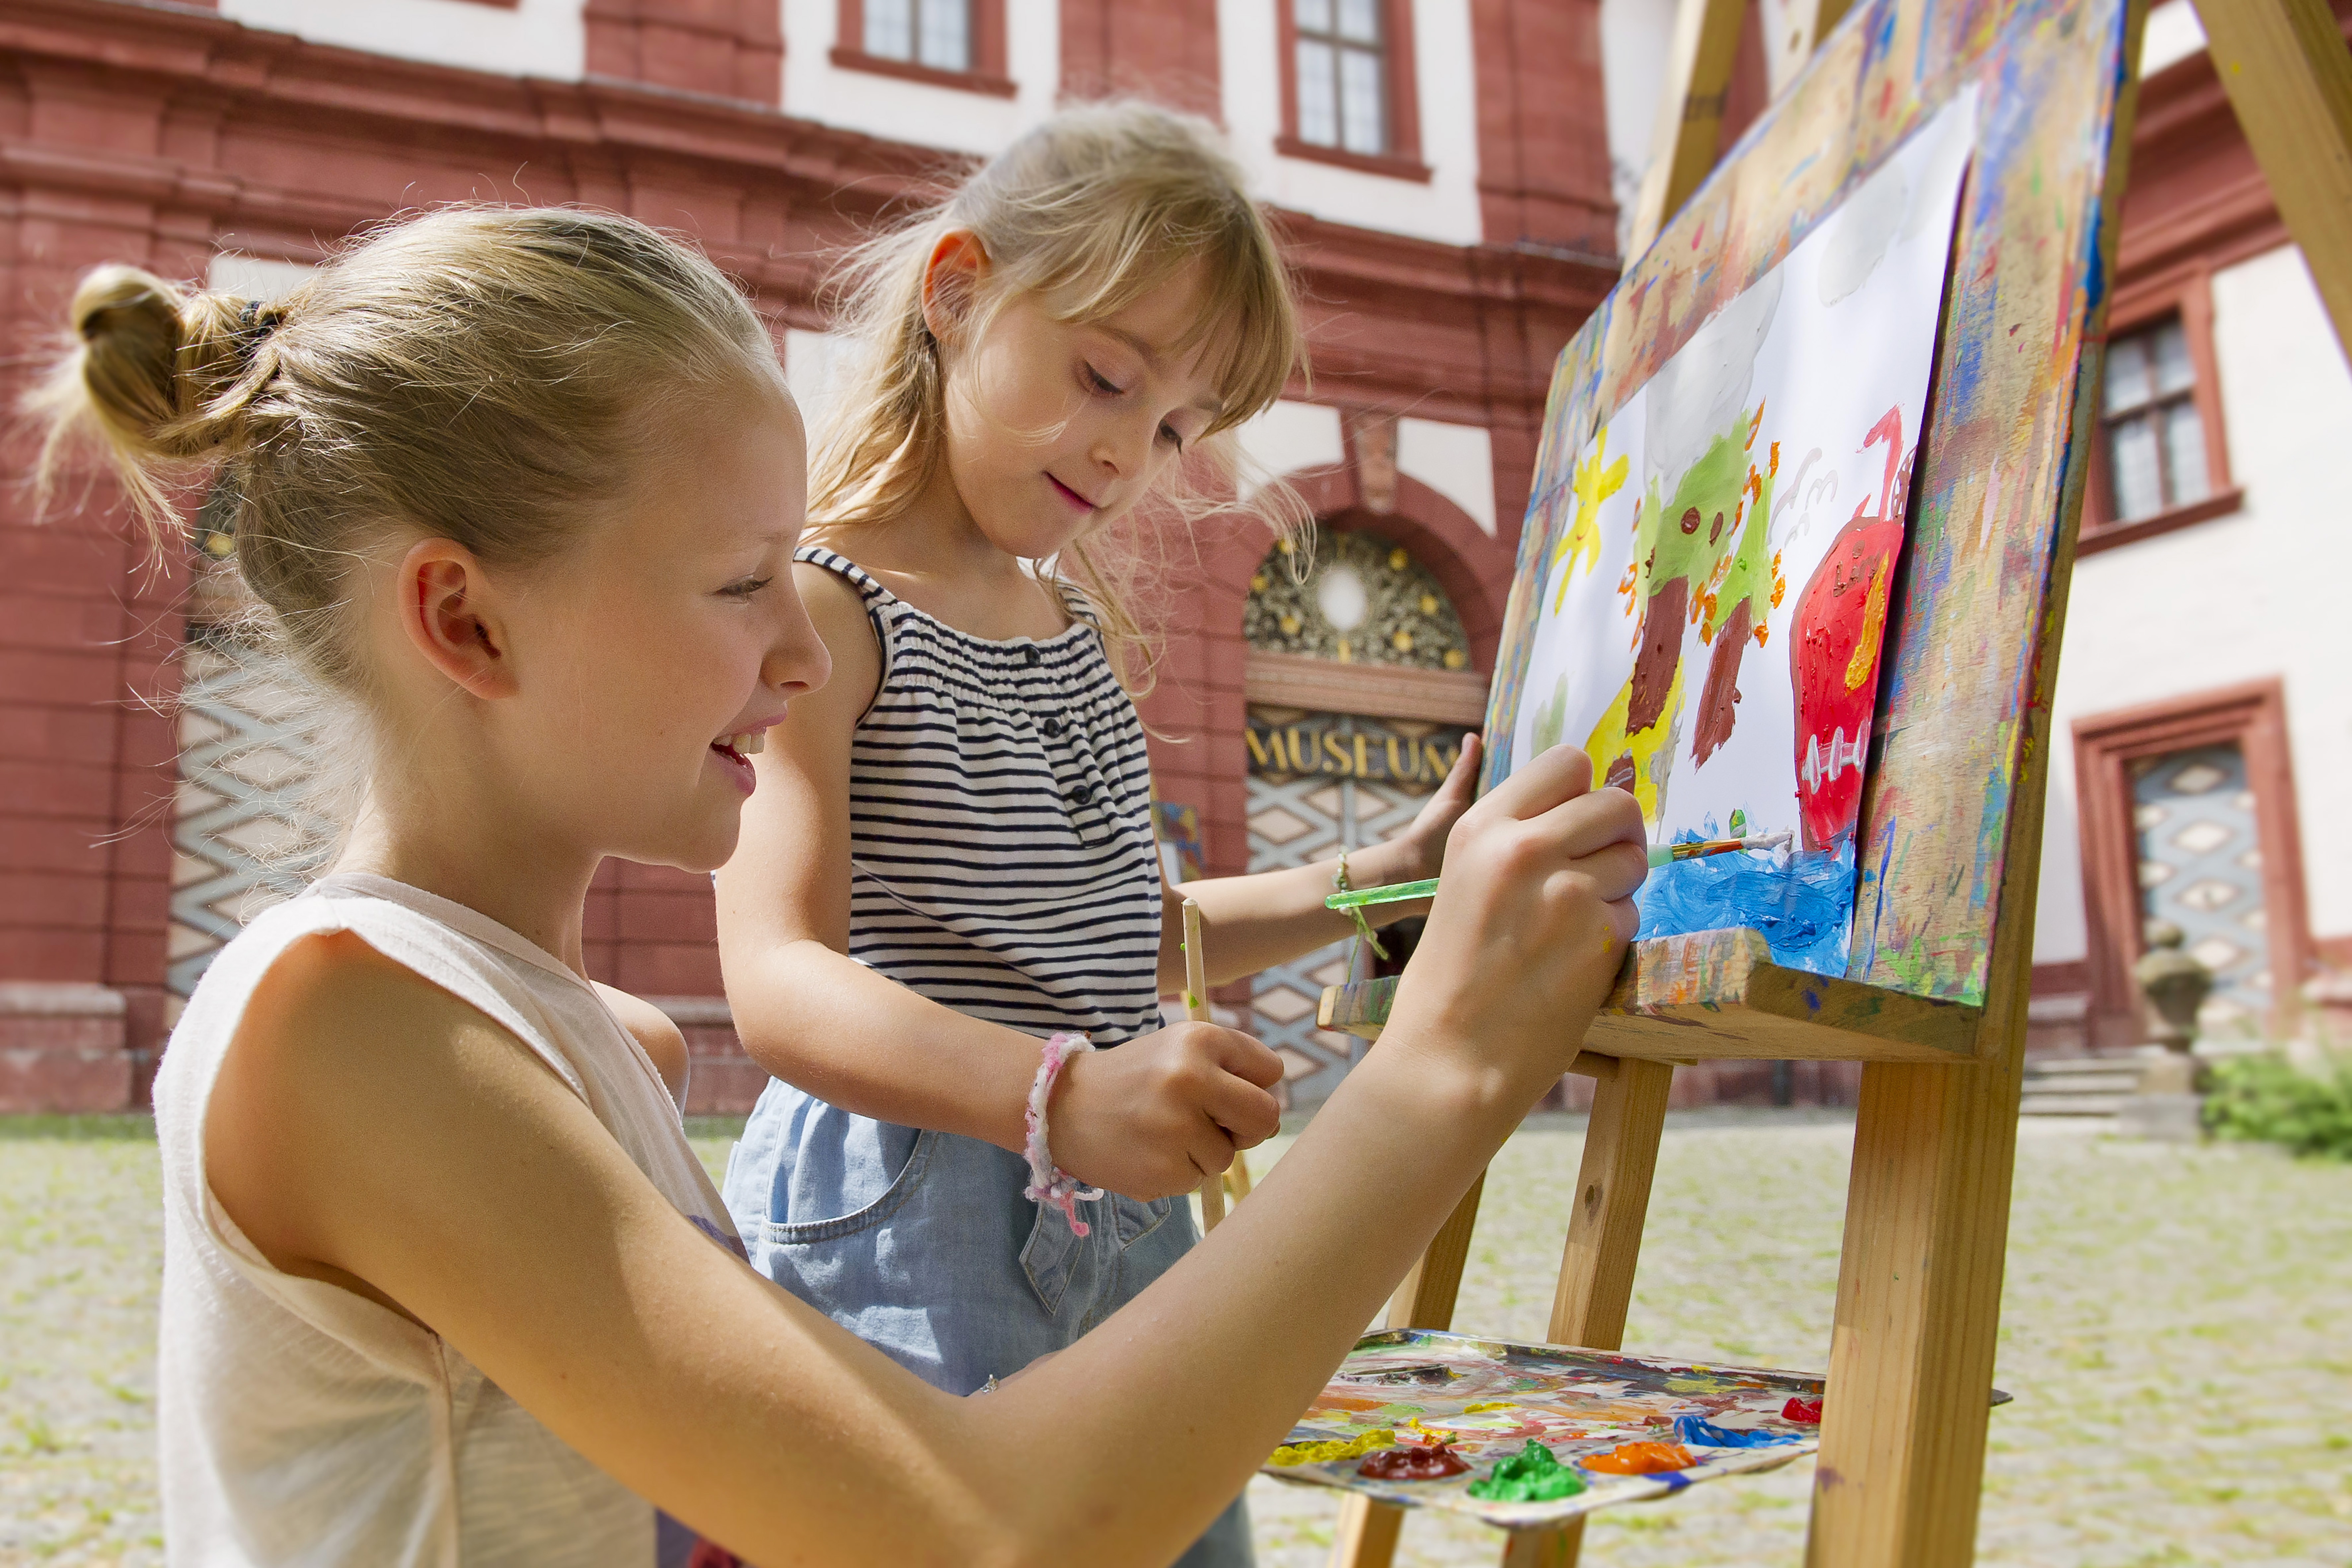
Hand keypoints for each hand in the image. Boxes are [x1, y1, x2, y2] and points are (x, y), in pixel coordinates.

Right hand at [1048, 1023, 1284, 1201]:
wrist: (1060, 1107)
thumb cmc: (1133, 1078)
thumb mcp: (1179, 1050)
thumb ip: (1231, 1070)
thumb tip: (1274, 1117)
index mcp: (1200, 1039)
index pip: (1270, 1070)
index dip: (1252, 1085)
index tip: (1225, 1090)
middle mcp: (1190, 1077)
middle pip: (1266, 1117)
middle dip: (1246, 1126)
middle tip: (1211, 1124)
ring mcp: (1175, 1127)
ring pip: (1228, 1156)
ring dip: (1203, 1152)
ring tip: (1161, 1133)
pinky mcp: (1162, 1170)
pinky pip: (1197, 1181)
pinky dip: (1177, 1172)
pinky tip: (1147, 1153)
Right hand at [1385, 745, 1646, 1091]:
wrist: (1449, 1057)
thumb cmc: (1451, 975)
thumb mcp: (1465, 881)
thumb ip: (1515, 840)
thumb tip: (1581, 810)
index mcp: (1481, 827)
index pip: (1567, 761)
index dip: (1584, 792)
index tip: (1579, 823)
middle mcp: (1523, 848)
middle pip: (1615, 802)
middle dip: (1617, 834)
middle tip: (1597, 870)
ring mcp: (1566, 891)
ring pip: (1632, 859)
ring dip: (1618, 886)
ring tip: (1574, 924)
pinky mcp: (1599, 936)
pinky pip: (1633, 911)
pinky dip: (1615, 932)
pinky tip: (1576, 960)